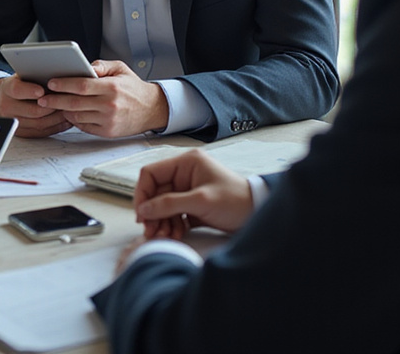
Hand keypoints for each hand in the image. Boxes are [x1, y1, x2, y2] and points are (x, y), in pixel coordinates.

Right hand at [0, 75, 71, 136]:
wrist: (4, 99)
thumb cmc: (20, 84)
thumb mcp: (23, 75)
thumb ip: (35, 74)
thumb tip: (56, 72)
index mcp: (7, 89)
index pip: (17, 90)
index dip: (30, 91)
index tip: (42, 90)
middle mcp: (7, 107)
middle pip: (33, 111)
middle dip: (53, 106)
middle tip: (67, 101)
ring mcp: (14, 121)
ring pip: (39, 124)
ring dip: (57, 118)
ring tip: (70, 110)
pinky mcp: (22, 133)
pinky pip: (41, 132)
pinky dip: (56, 127)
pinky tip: (66, 120)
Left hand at [39, 60, 167, 137]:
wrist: (152, 109)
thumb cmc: (133, 88)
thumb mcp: (121, 69)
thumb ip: (101, 65)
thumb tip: (84, 66)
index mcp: (111, 87)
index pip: (81, 86)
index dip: (63, 84)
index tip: (51, 83)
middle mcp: (109, 105)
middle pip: (74, 103)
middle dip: (55, 100)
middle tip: (43, 98)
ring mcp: (108, 120)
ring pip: (77, 116)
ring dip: (62, 110)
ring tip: (53, 104)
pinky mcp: (107, 132)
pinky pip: (84, 126)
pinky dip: (73, 120)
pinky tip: (68, 113)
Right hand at [133, 149, 253, 239]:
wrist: (259, 214)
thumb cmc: (235, 202)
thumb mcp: (201, 201)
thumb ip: (169, 204)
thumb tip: (143, 211)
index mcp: (186, 163)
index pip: (151, 174)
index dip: (142, 193)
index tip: (141, 215)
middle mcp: (184, 174)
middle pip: (155, 192)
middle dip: (152, 213)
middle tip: (151, 232)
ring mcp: (188, 190)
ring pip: (163, 205)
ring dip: (161, 222)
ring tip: (164, 236)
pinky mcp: (192, 205)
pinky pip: (173, 214)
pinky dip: (171, 225)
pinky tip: (174, 236)